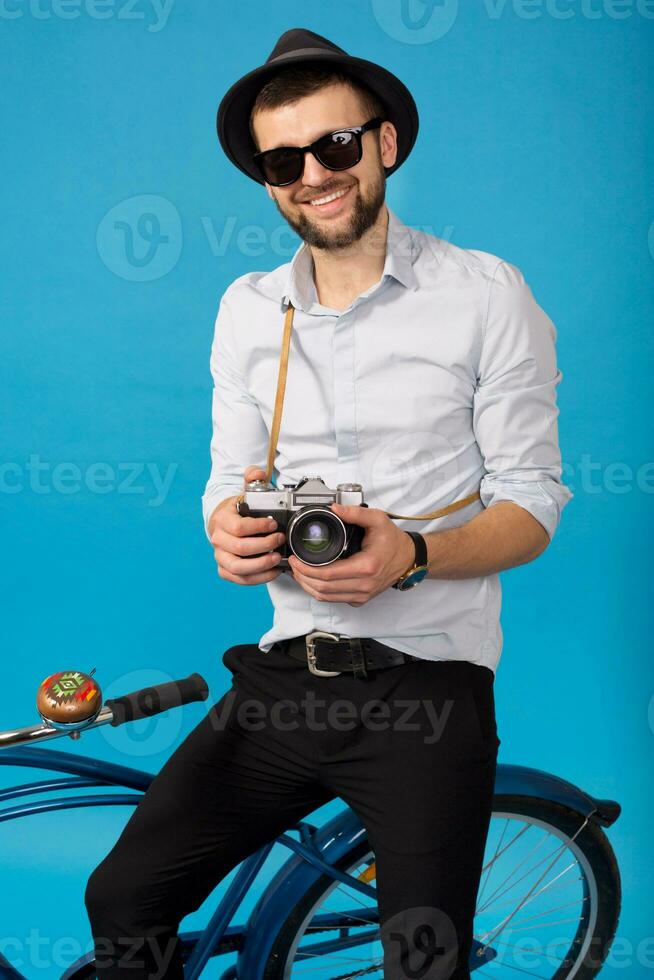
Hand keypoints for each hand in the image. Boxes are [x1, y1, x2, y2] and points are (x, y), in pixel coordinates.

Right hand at [208, 466, 285, 585]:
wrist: (225, 522)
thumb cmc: (238, 510)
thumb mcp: (244, 491)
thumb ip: (252, 478)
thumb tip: (256, 472)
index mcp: (222, 520)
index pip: (239, 528)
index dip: (258, 528)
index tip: (274, 525)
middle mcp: (218, 539)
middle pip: (240, 549)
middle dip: (264, 546)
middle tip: (280, 540)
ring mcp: (220, 556)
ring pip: (237, 567)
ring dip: (260, 565)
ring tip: (277, 559)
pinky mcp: (225, 569)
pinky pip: (240, 579)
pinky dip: (257, 578)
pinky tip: (272, 571)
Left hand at [288, 503, 415, 605]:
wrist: (408, 558)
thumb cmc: (393, 541)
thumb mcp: (377, 519)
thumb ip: (355, 513)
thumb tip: (335, 508)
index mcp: (366, 566)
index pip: (327, 575)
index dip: (306, 569)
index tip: (296, 559)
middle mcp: (364, 585)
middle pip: (323, 589)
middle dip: (303, 578)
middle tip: (294, 565)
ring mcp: (363, 594)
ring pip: (326, 597)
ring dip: (308, 586)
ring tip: (299, 572)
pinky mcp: (361, 599)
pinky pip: (335, 599)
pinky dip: (320, 591)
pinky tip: (313, 579)